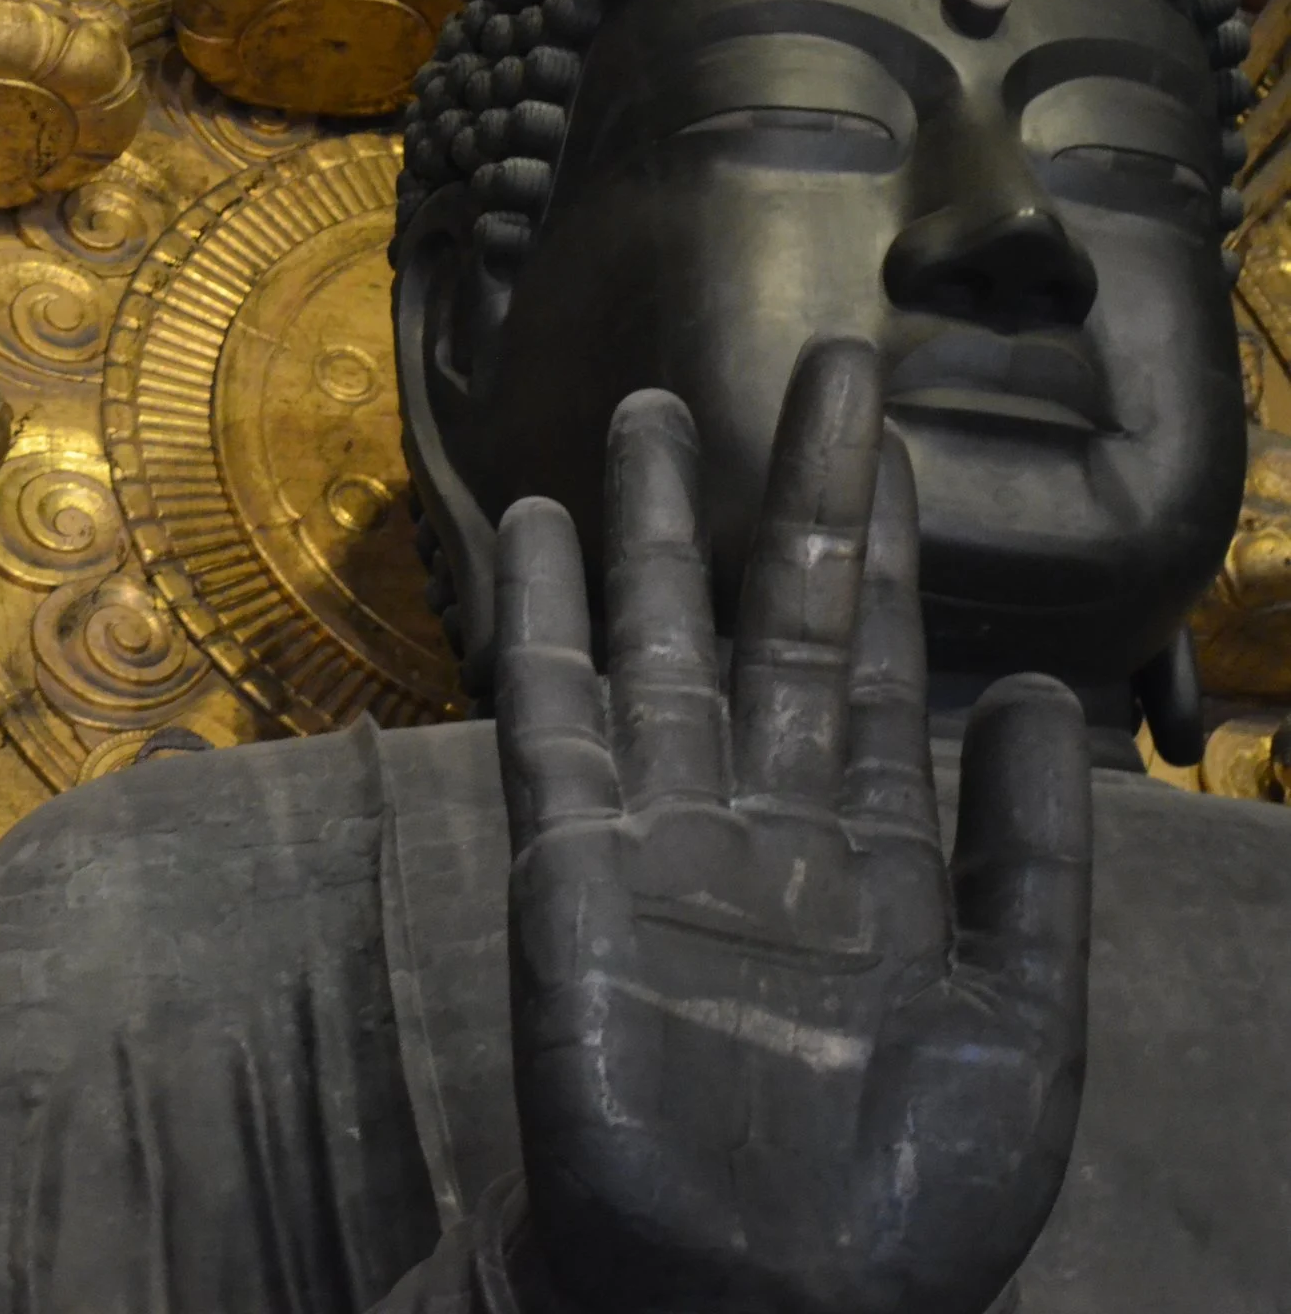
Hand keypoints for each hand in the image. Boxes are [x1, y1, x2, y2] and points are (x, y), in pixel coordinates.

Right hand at [494, 338, 1089, 1313]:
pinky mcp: (572, 866)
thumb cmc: (905, 1193)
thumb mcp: (1023, 1020)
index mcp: (877, 855)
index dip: (882, 543)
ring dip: (656, 532)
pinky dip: (546, 621)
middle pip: (774, 620)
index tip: (882, 430)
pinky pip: (553, 720)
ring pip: (656, 646)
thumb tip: (1037, 694)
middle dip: (789, 495)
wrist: (759, 1297)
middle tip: (811, 363)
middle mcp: (767, 820)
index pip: (877, 660)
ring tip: (651, 411)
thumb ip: (1029, 858)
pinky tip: (547, 530)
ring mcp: (664, 837)